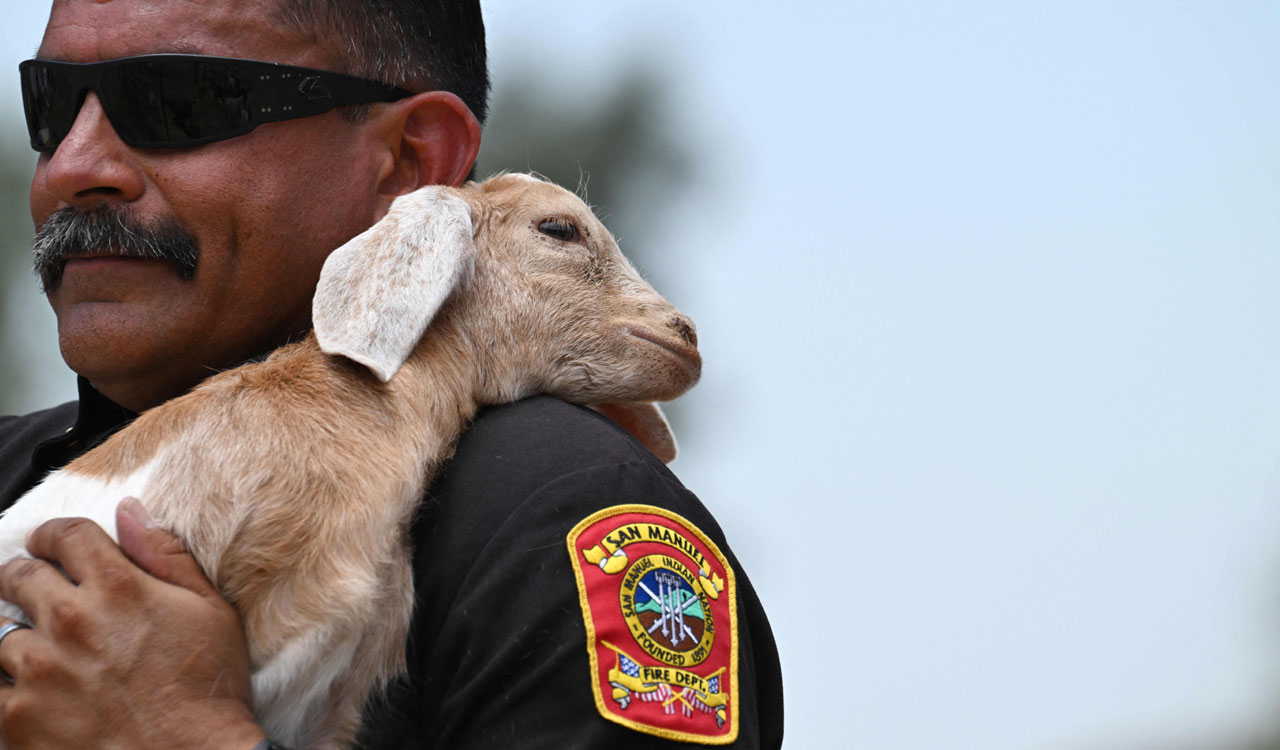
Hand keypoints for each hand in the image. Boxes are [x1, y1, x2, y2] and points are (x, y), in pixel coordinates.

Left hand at [0, 498, 264, 749]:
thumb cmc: (208, 688)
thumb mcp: (209, 609)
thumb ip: (165, 554)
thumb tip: (128, 510)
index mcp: (118, 587)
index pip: (64, 536)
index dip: (52, 536)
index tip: (50, 546)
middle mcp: (70, 620)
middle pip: (17, 576)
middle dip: (22, 576)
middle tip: (32, 591)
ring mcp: (38, 669)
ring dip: (14, 634)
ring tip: (37, 649)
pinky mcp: (16, 716)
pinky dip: (4, 682)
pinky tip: (29, 687)